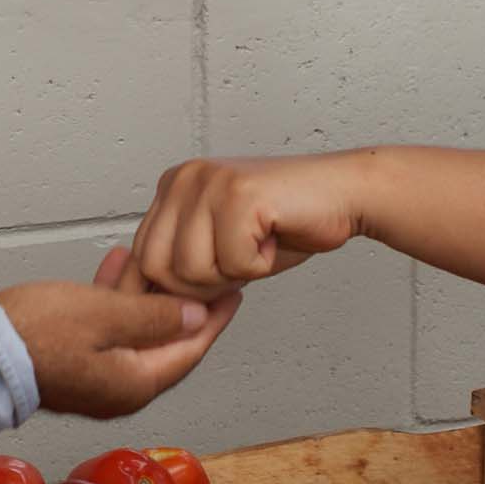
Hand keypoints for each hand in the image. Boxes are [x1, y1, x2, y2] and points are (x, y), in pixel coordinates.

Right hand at [0, 248, 241, 418]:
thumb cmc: (35, 334)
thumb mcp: (106, 315)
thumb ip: (155, 317)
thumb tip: (196, 317)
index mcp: (135, 383)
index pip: (189, 348)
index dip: (214, 317)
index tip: (233, 290)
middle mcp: (119, 387)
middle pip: (165, 341)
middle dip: (183, 303)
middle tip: (206, 271)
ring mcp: (94, 376)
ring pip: (134, 330)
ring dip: (147, 294)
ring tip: (160, 257)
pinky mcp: (72, 361)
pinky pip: (106, 328)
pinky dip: (116, 297)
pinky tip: (118, 265)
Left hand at [127, 153, 369, 300]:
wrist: (342, 195)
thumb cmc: (285, 223)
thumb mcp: (218, 245)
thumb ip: (182, 263)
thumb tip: (147, 305)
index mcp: (172, 187)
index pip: (142, 259)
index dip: (178, 287)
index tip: (216, 280)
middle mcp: (183, 178)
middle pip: (157, 268)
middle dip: (200, 286)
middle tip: (240, 264)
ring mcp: (209, 182)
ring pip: (191, 270)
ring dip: (232, 275)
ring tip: (257, 246)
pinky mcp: (238, 194)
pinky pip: (232, 262)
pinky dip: (259, 266)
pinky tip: (273, 238)